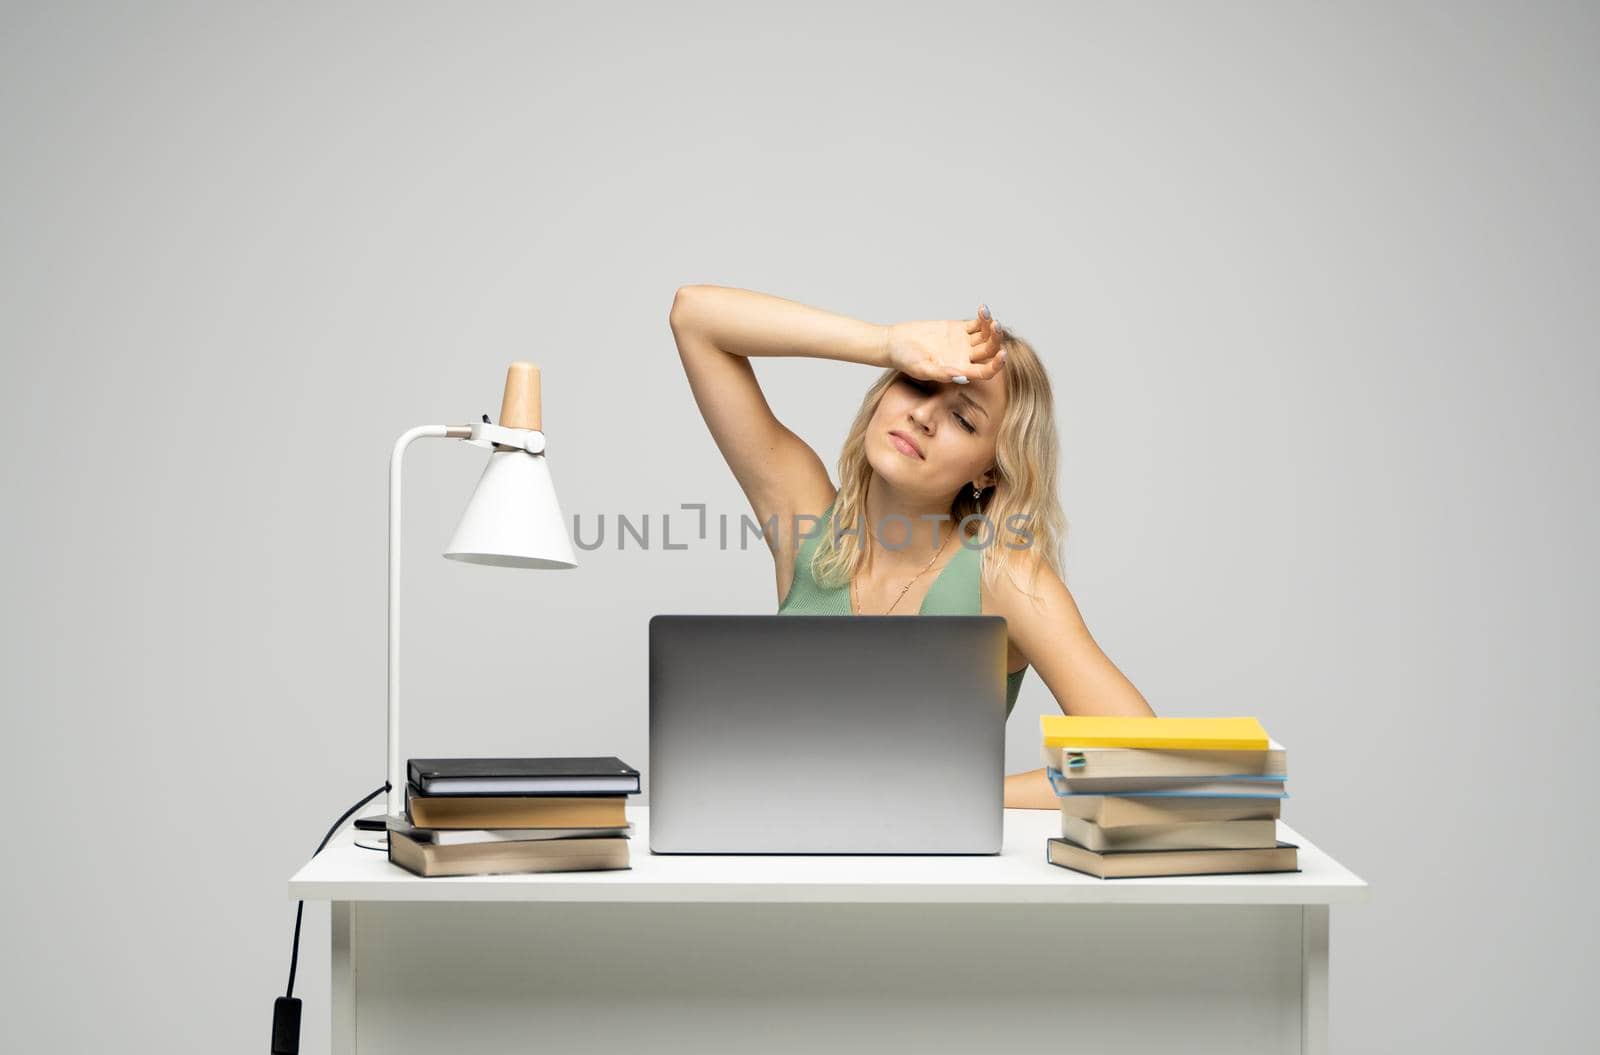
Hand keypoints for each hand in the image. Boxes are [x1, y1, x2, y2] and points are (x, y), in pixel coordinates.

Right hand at [885, 304, 1005, 383]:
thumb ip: (941, 373)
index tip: (1002, 354)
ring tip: (987, 315)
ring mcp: (964, 343)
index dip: (996, 365)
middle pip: (990, 351)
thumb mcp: (922, 368)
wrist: (895, 342)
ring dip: (991, 326)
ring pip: (986, 336)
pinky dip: (983, 316)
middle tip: (995, 326)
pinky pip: (977, 323)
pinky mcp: (958, 328)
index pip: (985, 372)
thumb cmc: (905, 360)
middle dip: (996, 339)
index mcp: (960, 371)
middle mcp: (965, 358)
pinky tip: (983, 309)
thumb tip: (961, 377)